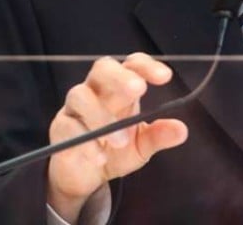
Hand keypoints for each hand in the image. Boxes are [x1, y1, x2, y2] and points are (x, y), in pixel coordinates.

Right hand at [47, 53, 187, 221]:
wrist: (86, 176)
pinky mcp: (60, 128)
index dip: (146, 66)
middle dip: (120, 76)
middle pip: (102, 69)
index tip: (165, 76)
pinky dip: (85, 143)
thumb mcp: (142, 145)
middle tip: (138, 89)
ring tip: (121, 140)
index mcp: (120, 88)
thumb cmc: (115, 151)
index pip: (131, 65)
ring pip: (80, 95)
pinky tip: (100, 158)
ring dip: (101, 115)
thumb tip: (182, 130)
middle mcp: (96, 90)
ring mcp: (75, 107)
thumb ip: (159, 136)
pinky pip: (67, 127)